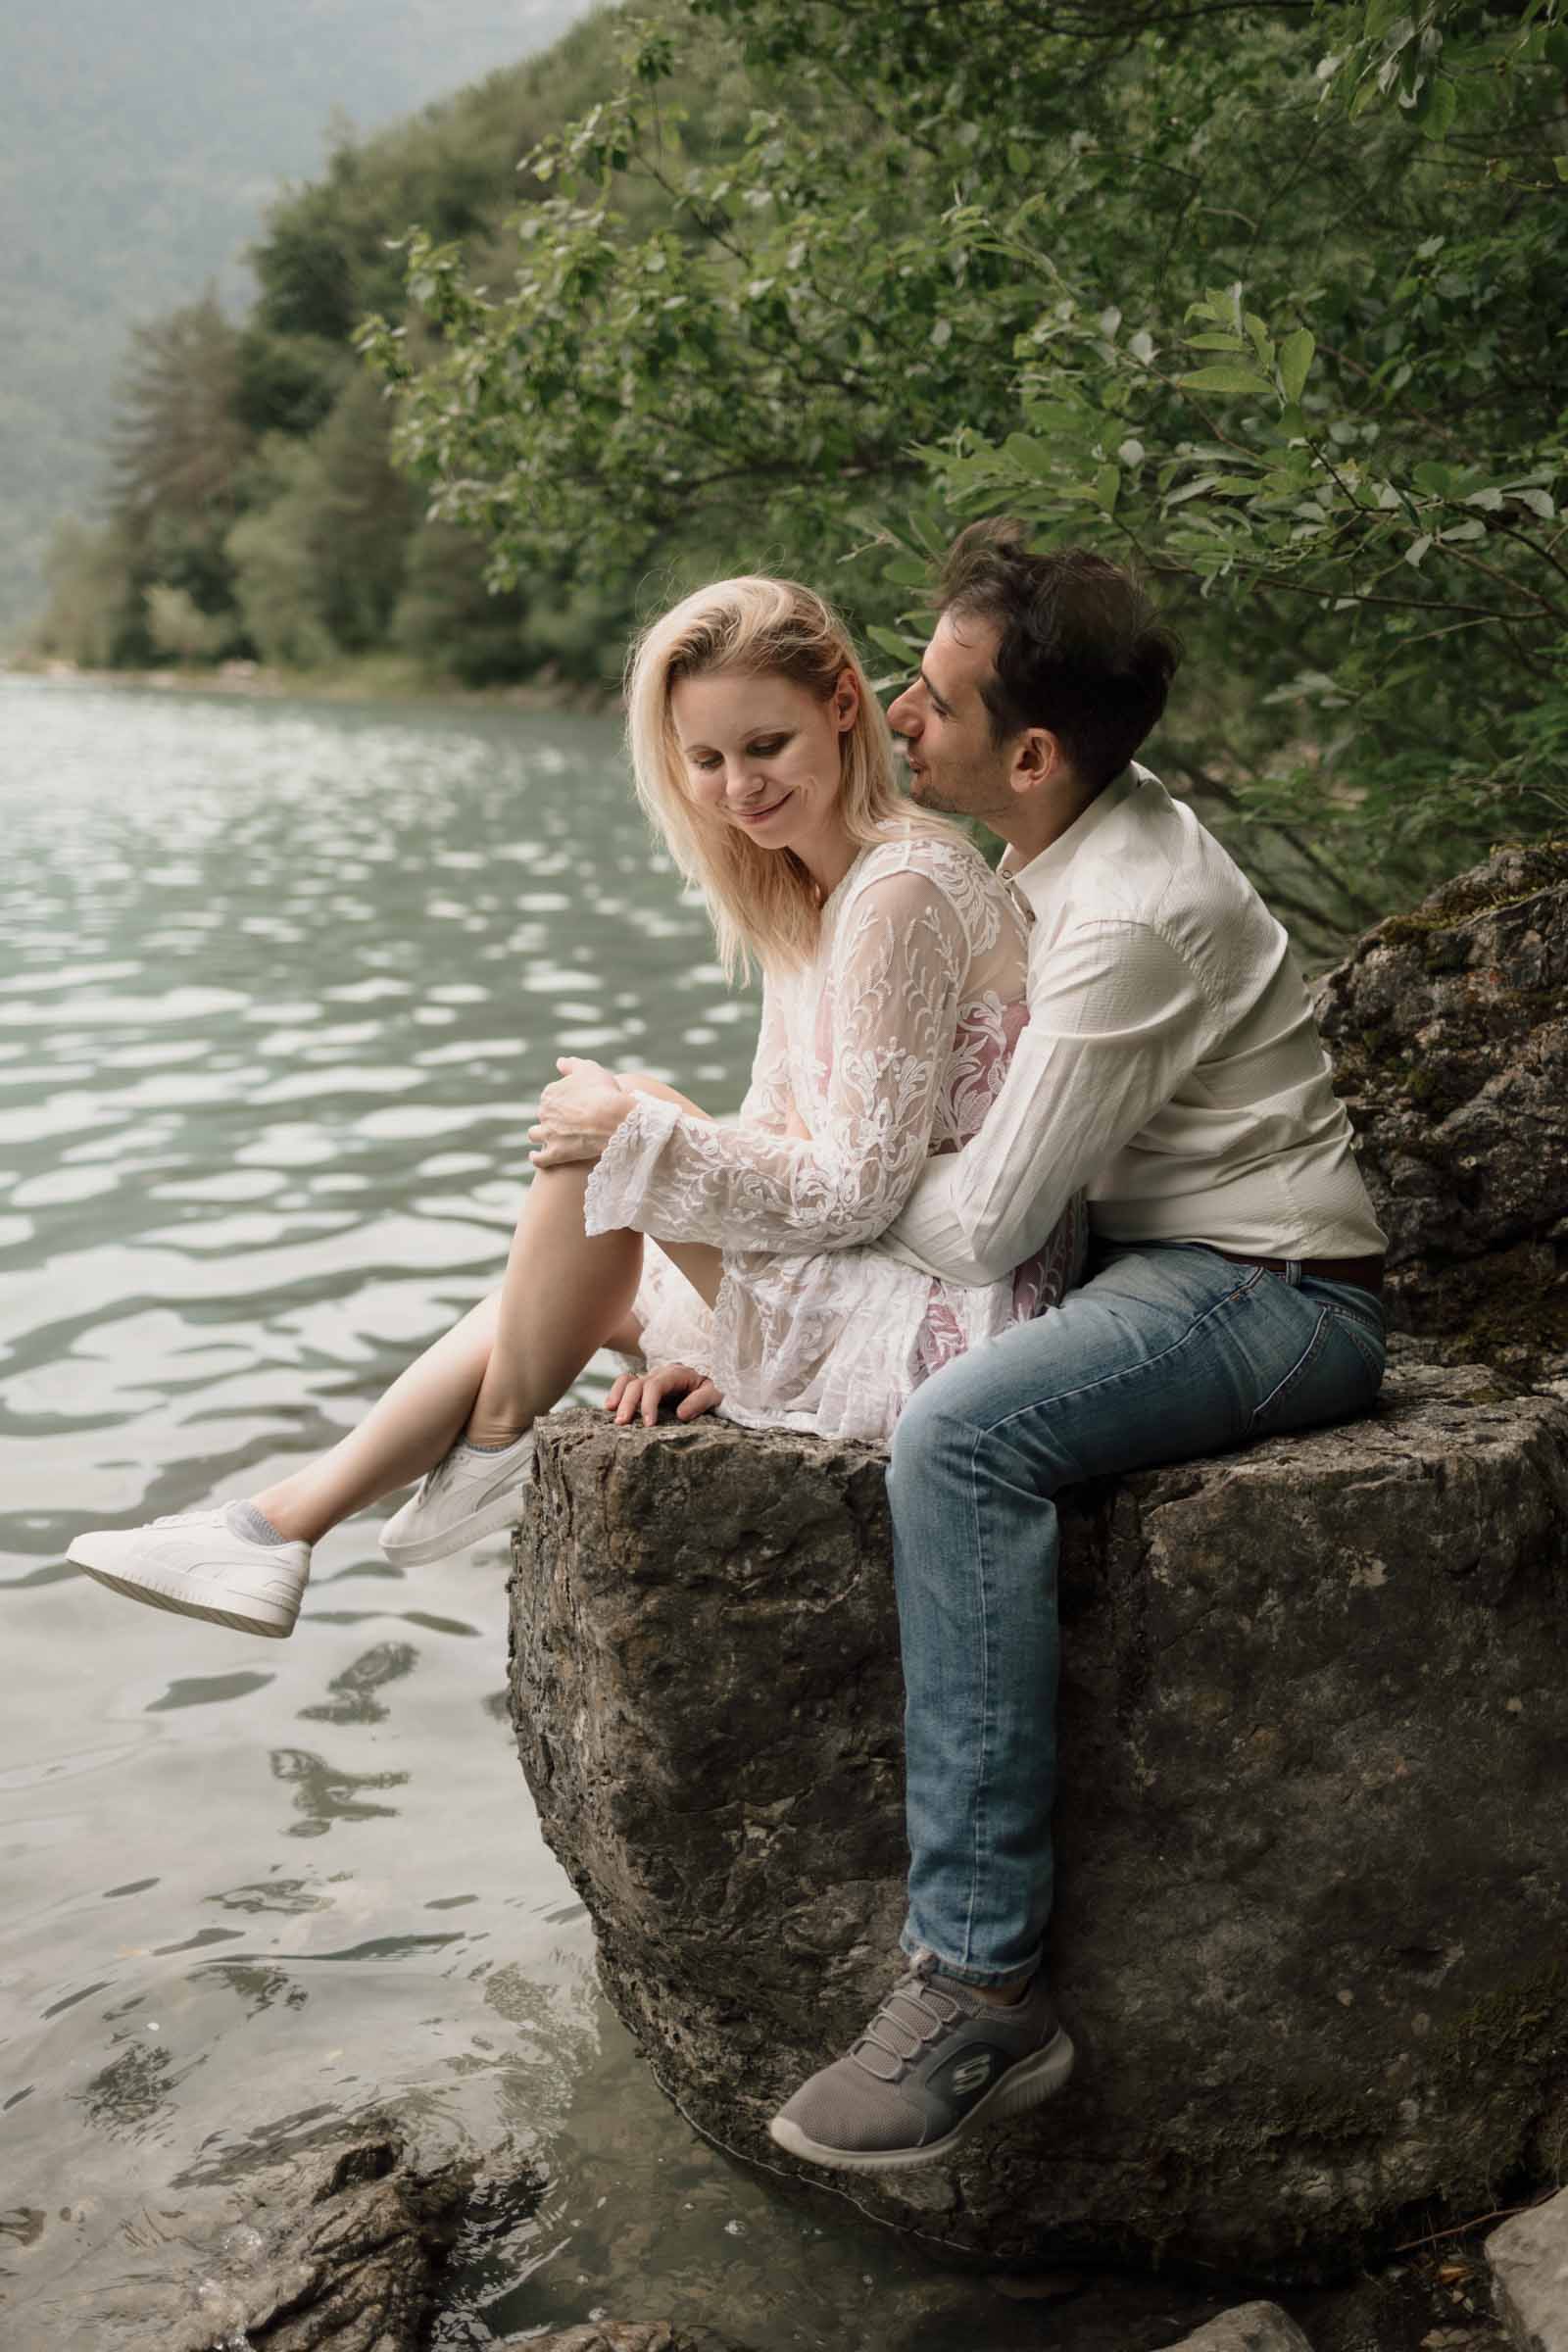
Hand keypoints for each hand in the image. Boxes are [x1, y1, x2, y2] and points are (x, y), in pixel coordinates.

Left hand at [529, 1057, 634, 1168]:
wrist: (613, 1119)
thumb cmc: (604, 1092)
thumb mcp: (589, 1070)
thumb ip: (572, 1065)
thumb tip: (559, 1062)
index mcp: (550, 1093)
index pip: (551, 1096)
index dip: (562, 1100)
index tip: (573, 1104)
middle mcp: (544, 1113)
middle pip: (544, 1114)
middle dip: (552, 1117)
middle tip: (568, 1121)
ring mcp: (548, 1134)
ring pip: (535, 1134)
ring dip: (540, 1134)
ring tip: (548, 1137)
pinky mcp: (556, 1153)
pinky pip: (539, 1159)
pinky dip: (537, 1158)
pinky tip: (537, 1156)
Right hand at [606, 1362, 723, 1426]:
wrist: (711, 1381)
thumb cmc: (713, 1388)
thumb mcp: (715, 1393)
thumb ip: (700, 1401)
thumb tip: (680, 1415)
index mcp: (676, 1374)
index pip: (655, 1385)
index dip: (649, 1403)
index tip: (648, 1424)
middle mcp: (660, 1374)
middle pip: (637, 1384)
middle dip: (628, 1403)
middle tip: (622, 1424)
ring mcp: (651, 1379)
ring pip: (628, 1381)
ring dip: (618, 1396)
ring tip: (611, 1415)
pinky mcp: (646, 1387)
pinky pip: (626, 1384)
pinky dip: (617, 1393)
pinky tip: (610, 1407)